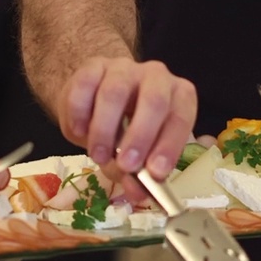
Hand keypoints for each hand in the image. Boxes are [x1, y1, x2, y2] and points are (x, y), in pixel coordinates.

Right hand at [57, 57, 196, 184]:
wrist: (94, 99)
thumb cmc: (123, 129)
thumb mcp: (135, 154)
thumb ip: (137, 174)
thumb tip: (138, 194)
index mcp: (177, 97)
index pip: (181, 117)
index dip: (170, 145)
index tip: (155, 173)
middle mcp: (156, 76)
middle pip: (154, 100)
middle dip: (140, 136)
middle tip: (126, 165)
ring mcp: (123, 68)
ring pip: (115, 92)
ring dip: (105, 129)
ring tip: (98, 156)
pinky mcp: (92, 66)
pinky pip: (84, 86)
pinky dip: (80, 113)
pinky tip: (78, 132)